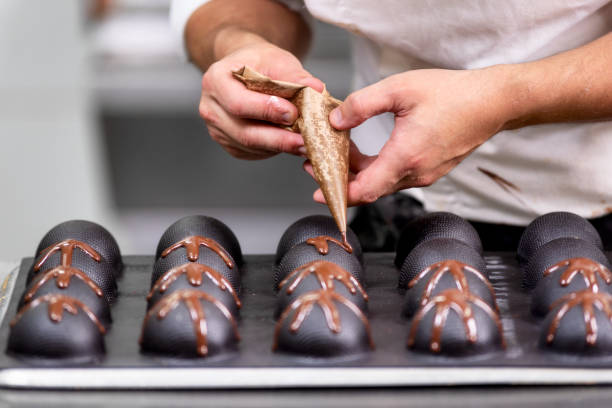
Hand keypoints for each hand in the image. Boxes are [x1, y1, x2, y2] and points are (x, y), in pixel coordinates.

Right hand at [199, 32, 323, 159]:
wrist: (245, 69)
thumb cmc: (259, 62)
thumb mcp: (277, 59)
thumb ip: (296, 76)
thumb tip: (317, 89)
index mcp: (216, 81)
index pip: (238, 103)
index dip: (266, 111)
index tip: (293, 113)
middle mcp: (211, 108)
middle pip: (244, 132)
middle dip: (278, 139)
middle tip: (305, 141)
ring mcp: (217, 129)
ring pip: (250, 146)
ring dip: (279, 147)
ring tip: (305, 144)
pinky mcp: (229, 144)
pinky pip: (253, 152)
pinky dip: (274, 149)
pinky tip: (290, 143)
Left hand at [305, 67, 510, 204]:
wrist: (492, 102)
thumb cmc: (451, 94)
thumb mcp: (400, 89)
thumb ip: (362, 104)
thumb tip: (335, 121)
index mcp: (406, 157)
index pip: (366, 190)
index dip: (338, 194)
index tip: (317, 193)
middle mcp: (417, 173)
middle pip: (370, 190)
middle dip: (341, 181)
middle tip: (317, 166)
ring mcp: (426, 175)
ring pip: (383, 183)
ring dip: (359, 174)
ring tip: (339, 154)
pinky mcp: (431, 171)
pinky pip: (397, 177)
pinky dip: (377, 170)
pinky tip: (366, 153)